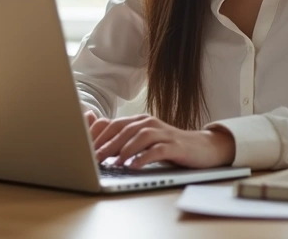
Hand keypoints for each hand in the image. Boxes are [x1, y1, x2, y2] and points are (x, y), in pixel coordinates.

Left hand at [83, 112, 235, 169]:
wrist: (202, 148)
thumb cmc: (169, 146)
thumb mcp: (145, 142)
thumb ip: (126, 141)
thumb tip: (100, 150)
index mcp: (140, 120)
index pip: (114, 124)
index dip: (99, 136)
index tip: (85, 149)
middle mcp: (150, 123)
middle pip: (124, 130)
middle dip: (107, 144)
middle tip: (94, 158)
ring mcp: (163, 133)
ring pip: (140, 137)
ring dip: (124, 150)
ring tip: (113, 164)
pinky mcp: (175, 145)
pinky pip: (157, 150)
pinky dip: (144, 157)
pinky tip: (134, 166)